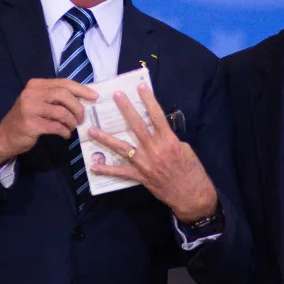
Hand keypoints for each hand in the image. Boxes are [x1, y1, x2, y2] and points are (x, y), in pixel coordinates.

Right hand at [0, 78, 97, 168]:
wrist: (6, 136)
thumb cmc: (28, 118)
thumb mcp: (40, 102)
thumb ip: (56, 97)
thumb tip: (84, 98)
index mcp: (36, 85)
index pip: (63, 83)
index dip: (81, 89)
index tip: (94, 96)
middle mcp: (31, 93)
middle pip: (64, 95)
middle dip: (78, 107)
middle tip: (82, 118)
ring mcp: (29, 109)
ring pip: (61, 111)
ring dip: (71, 121)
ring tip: (72, 127)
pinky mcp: (30, 124)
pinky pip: (56, 126)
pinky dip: (65, 131)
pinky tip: (65, 134)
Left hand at [87, 84, 217, 222]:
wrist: (192, 195)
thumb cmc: (192, 171)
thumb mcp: (185, 149)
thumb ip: (169, 140)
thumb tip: (157, 133)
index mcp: (169, 140)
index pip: (157, 116)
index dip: (149, 100)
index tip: (141, 87)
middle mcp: (154, 149)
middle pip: (137, 126)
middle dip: (125, 109)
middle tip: (116, 96)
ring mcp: (145, 163)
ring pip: (122, 147)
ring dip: (105, 138)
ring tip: (92, 130)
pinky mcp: (140, 177)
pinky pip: (120, 172)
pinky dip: (107, 169)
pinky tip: (94, 166)